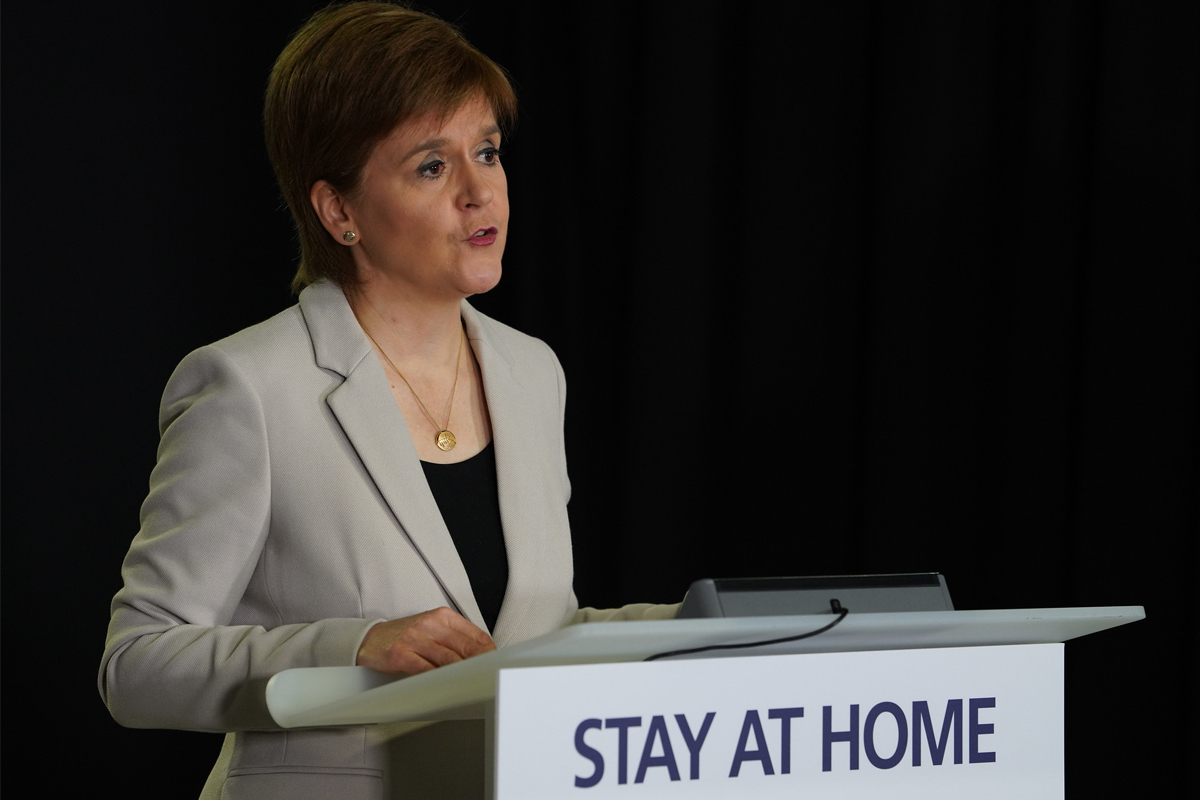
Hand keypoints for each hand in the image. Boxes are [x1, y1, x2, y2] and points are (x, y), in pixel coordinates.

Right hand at [356, 607, 495, 673]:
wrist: (371, 639)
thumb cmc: (406, 636)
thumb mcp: (433, 629)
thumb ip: (455, 639)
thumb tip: (481, 657)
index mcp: (443, 616)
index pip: (475, 635)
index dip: (489, 652)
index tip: (497, 665)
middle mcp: (430, 624)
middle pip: (465, 648)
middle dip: (481, 665)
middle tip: (492, 678)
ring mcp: (415, 638)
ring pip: (448, 660)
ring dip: (464, 674)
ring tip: (476, 685)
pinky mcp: (401, 654)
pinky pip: (425, 670)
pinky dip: (438, 680)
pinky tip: (447, 687)